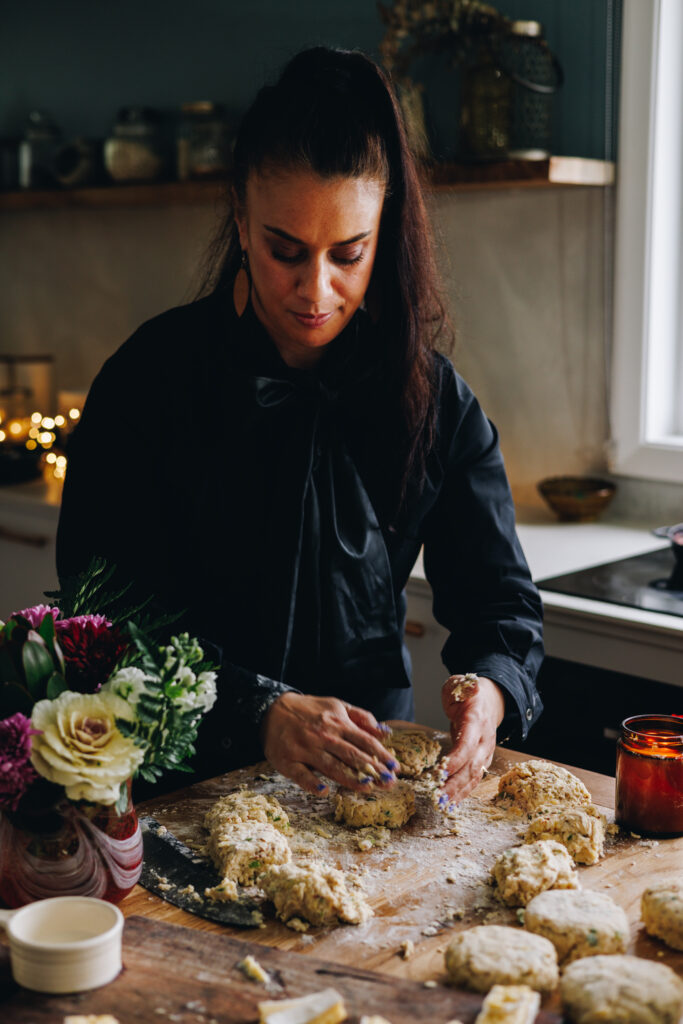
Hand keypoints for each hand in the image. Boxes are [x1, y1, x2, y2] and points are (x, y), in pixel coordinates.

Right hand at [260, 692, 398, 795]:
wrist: (272, 710)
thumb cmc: (310, 711)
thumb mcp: (337, 706)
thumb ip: (362, 718)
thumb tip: (386, 733)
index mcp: (337, 722)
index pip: (364, 740)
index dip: (381, 754)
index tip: (395, 767)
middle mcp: (323, 736)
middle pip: (351, 755)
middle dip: (372, 769)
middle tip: (389, 783)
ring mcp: (304, 749)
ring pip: (330, 766)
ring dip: (349, 777)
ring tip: (367, 787)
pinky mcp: (287, 760)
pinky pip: (300, 774)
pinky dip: (311, 783)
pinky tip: (324, 791)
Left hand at [438, 674, 504, 808]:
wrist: (489, 700)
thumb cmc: (468, 692)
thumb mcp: (463, 683)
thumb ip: (465, 687)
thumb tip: (472, 687)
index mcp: (477, 720)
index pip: (468, 743)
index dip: (456, 759)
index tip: (441, 771)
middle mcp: (484, 739)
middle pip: (471, 766)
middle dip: (455, 783)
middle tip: (438, 796)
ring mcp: (485, 752)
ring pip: (474, 776)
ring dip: (458, 792)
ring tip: (442, 804)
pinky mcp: (481, 760)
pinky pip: (473, 779)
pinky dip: (463, 792)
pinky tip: (450, 803)